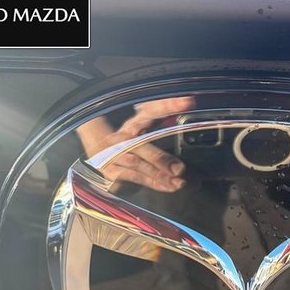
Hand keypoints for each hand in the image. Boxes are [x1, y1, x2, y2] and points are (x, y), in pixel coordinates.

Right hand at [76, 96, 194, 192]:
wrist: (98, 156)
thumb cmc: (129, 146)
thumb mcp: (144, 134)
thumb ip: (163, 133)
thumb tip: (191, 142)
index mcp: (134, 123)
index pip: (151, 110)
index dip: (168, 105)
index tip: (189, 102)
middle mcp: (122, 136)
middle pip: (141, 144)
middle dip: (160, 158)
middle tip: (180, 169)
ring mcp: (113, 154)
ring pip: (137, 164)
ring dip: (158, 174)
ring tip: (178, 182)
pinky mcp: (111, 171)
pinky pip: (134, 177)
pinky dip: (153, 183)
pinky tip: (168, 187)